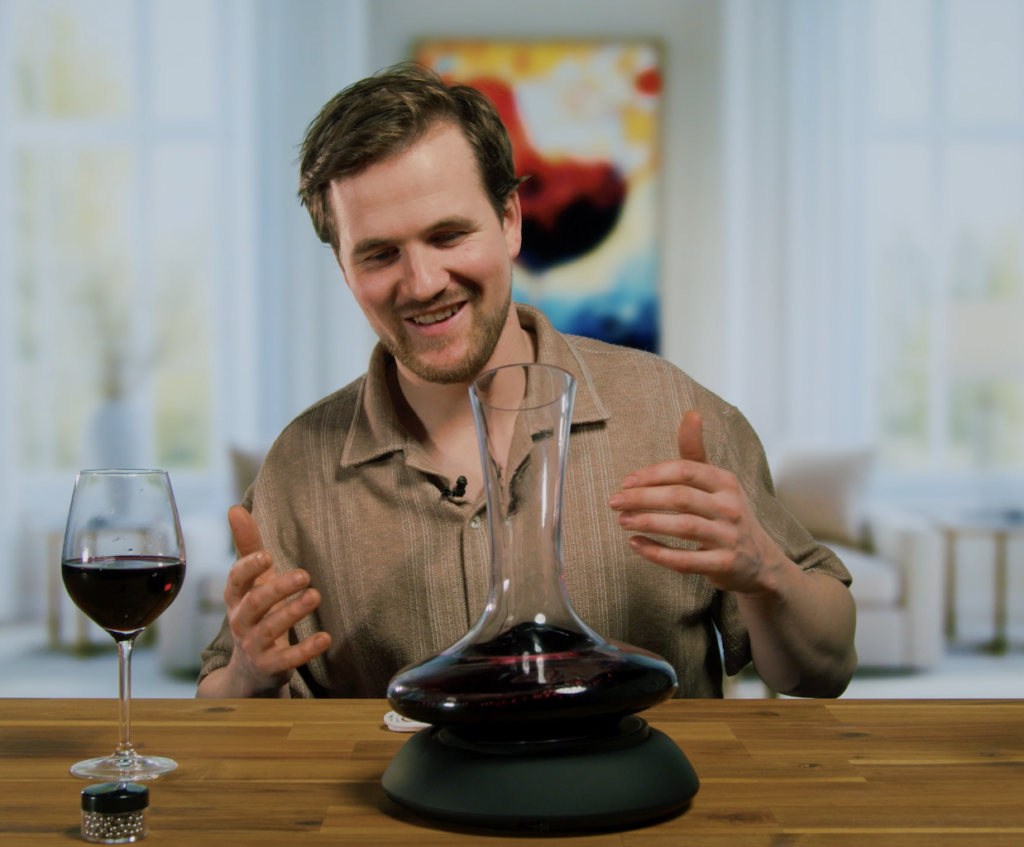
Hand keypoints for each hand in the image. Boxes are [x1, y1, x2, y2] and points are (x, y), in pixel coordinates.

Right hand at [219, 505, 330, 696]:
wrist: (249, 669)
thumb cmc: (255, 612)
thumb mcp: (252, 580)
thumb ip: (247, 545)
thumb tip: (234, 507)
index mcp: (236, 597)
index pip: (236, 580)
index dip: (248, 568)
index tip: (267, 556)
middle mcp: (241, 620)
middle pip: (255, 603)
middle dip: (278, 588)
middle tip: (304, 575)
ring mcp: (253, 645)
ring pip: (270, 629)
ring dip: (293, 612)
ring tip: (315, 596)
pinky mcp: (270, 666)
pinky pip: (287, 659)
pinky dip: (306, 650)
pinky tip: (325, 638)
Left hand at [608, 410, 786, 594]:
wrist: (760, 562)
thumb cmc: (726, 514)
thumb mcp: (716, 481)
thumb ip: (696, 452)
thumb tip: (691, 413)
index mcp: (725, 482)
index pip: (686, 470)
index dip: (653, 474)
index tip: (626, 481)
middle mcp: (730, 507)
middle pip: (681, 498)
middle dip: (643, 498)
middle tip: (614, 502)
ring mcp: (729, 537)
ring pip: (684, 528)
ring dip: (648, 522)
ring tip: (622, 520)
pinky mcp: (723, 565)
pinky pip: (686, 560)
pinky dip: (658, 553)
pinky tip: (636, 544)